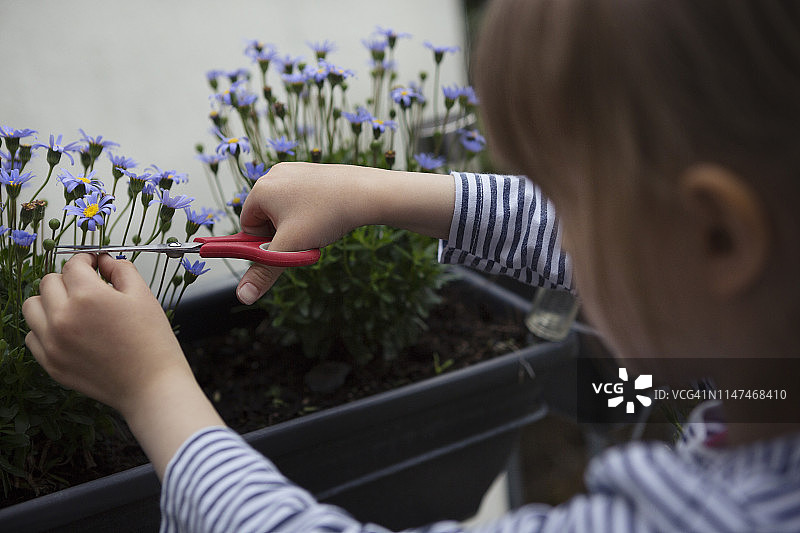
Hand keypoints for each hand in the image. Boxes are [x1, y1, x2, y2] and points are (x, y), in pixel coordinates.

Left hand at [23, 253, 223, 478]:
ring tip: (72, 307)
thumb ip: (121, 270)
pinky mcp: (50, 363)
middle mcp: (63, 317)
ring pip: (32, 306)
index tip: (94, 264)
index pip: (73, 264)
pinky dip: (45, 328)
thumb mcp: (144, 296)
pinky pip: (32, 335)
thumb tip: (104, 262)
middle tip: (88, 287)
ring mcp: (53, 342)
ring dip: (49, 301)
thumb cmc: (152, 342)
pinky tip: (68, 330)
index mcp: (88, 296)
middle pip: (48, 282)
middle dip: (68, 279)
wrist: (151, 385)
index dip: (86, 260)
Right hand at [236, 162, 454, 303]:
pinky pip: (302, 200)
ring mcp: (295, 171)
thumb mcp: (290, 248)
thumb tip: (244, 295)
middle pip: (266, 217)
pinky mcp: (313, 172)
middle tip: (302, 240)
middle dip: (281, 234)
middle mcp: (274, 175)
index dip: (262, 244)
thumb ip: (264, 272)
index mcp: (261, 189)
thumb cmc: (326, 215)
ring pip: (285, 210)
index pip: (246, 225)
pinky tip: (327, 217)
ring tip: (318, 228)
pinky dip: (310, 213)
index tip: (281, 251)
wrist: (366, 193)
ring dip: (297, 226)